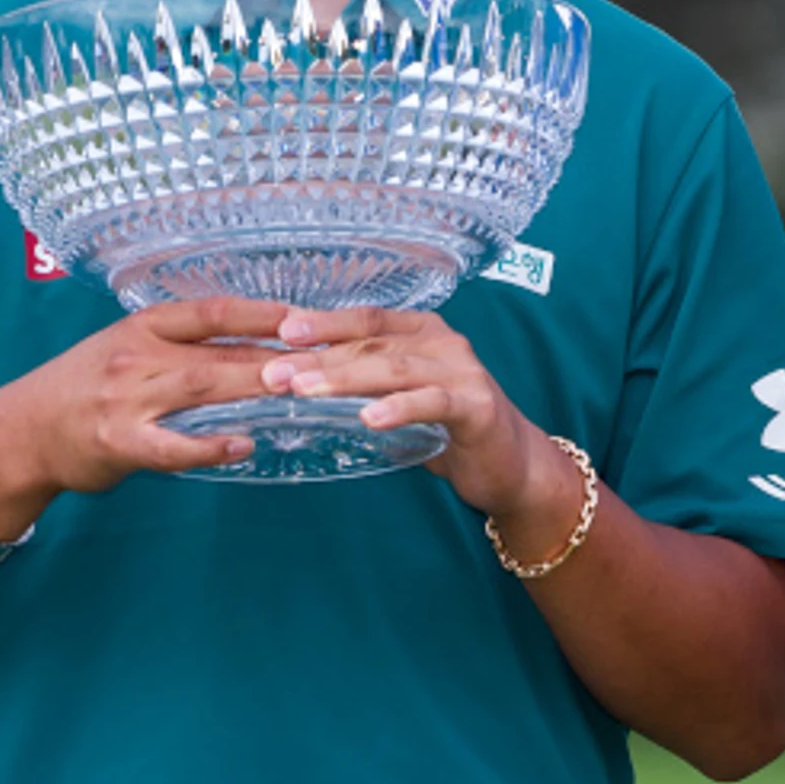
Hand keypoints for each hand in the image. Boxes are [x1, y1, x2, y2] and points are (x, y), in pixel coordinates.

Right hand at [0, 296, 299, 530]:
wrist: (19, 431)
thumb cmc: (84, 389)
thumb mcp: (128, 351)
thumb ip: (183, 350)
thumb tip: (255, 349)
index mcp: (143, 328)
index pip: (212, 311)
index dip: (262, 313)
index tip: (307, 318)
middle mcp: (136, 356)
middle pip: (216, 352)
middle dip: (272, 354)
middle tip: (322, 357)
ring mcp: (126, 399)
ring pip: (200, 388)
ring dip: (250, 387)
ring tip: (294, 387)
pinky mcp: (117, 442)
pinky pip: (170, 445)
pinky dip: (208, 446)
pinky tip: (243, 445)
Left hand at [257, 307, 589, 537]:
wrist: (511, 464)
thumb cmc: (449, 428)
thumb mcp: (402, 396)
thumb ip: (365, 381)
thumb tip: (296, 378)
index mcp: (423, 331)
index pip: (367, 319)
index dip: (324, 323)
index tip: (280, 331)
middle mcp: (444, 342)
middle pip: (373, 344)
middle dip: (318, 358)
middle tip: (273, 374)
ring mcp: (463, 373)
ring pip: (396, 369)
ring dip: (346, 379)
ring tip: (305, 391)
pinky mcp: (478, 407)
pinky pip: (433, 404)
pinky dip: (400, 408)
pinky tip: (370, 418)